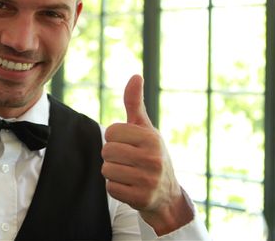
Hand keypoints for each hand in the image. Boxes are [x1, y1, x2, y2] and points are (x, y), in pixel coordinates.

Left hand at [101, 75, 192, 234]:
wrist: (167, 194)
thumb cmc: (150, 154)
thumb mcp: (145, 129)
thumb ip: (135, 103)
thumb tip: (135, 75)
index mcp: (152, 138)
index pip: (111, 131)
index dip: (114, 138)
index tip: (127, 144)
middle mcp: (153, 158)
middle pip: (107, 151)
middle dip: (112, 156)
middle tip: (127, 161)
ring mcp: (148, 180)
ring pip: (107, 170)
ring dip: (113, 173)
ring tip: (129, 174)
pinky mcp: (141, 198)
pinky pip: (111, 188)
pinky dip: (116, 188)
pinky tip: (130, 187)